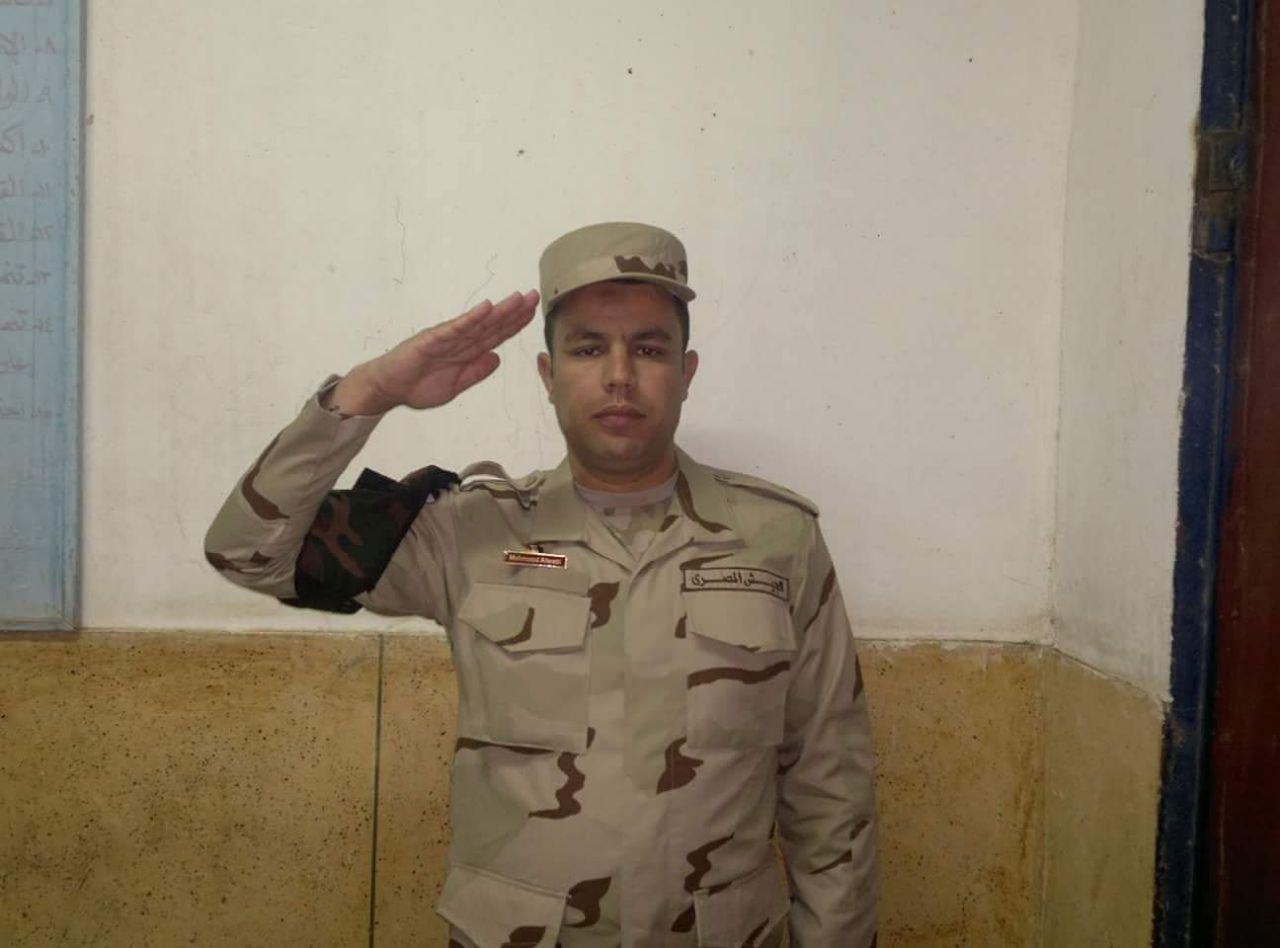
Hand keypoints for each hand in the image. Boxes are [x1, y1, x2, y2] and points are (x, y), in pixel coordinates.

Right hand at [332, 289, 538, 413]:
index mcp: (466, 352)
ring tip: (518, 299)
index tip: (532, 312)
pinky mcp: (431, 339)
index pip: (495, 335)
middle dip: (514, 312)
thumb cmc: (417, 386)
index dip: (514, 324)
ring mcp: (446, 338)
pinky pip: (455, 328)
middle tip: (534, 296)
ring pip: (478, 323)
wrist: (387, 389)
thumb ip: (476, 372)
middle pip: (492, 325)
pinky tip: (487, 308)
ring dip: (499, 311)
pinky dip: (471, 318)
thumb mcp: (455, 386)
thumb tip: (497, 358)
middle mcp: (459, 341)